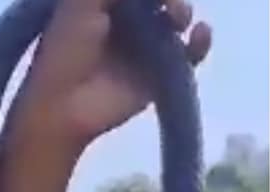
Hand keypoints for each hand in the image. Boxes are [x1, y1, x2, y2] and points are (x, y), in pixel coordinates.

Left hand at [7, 0, 211, 152]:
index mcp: (107, 3)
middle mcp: (129, 22)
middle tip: (167, 3)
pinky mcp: (161, 75)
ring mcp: (146, 49)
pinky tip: (202, 34)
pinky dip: (200, 43)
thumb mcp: (81, 3)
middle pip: (160, 0)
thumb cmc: (67, 48)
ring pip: (175, 23)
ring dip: (182, 13)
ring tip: (177, 19)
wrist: (67, 104)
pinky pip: (188, 55)